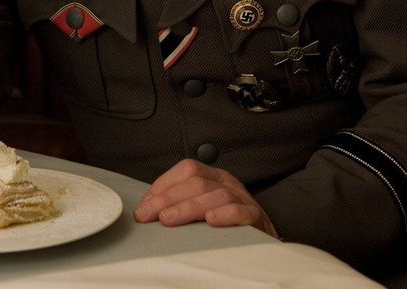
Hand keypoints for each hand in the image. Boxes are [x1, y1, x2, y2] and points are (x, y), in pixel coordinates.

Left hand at [133, 159, 277, 237]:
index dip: (162, 186)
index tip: (143, 208)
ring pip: (215, 195)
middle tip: (148, 216)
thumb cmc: (226, 222)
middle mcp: (227, 183)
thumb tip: (145, 209)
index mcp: (213, 176)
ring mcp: (243, 198)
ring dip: (188, 207)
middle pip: (197, 182)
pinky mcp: (256, 217)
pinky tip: (210, 221)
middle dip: (167, 199)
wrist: (263, 237)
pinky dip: (225, 214)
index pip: (186, 170)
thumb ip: (180, 202)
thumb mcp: (203, 205)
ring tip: (168, 219)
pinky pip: (242, 211)